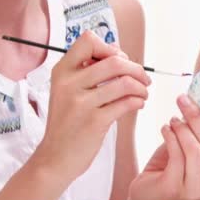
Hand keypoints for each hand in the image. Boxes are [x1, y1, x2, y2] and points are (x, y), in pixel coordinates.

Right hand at [36, 31, 150, 180]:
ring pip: (124, 82)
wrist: (55, 158)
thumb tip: (118, 51)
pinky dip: (139, 101)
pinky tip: (138, 104)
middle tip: (144, 79)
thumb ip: (88, 70)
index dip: (111, 48)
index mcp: (62, 71)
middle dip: (136, 69)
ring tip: (143, 94)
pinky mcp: (94, 122)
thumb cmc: (67, 123)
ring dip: (141, 87)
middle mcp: (69, 84)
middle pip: (114, 61)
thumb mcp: (67, 91)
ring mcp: (81, 103)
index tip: (120, 62)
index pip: (88, 41)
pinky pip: (126, 103)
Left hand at [126, 95, 199, 199]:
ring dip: (182, 127)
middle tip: (183, 99)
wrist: (150, 193)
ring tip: (172, 119)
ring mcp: (197, 189)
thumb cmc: (174, 167)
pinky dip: (170, 136)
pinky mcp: (176, 188)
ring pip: (195, 148)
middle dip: (196, 116)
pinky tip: (165, 129)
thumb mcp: (195, 146)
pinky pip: (177, 155)